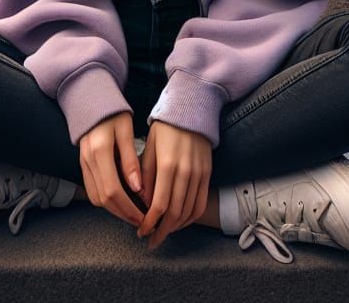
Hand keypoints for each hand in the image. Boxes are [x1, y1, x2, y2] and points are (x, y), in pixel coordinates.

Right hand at [78, 112, 145, 228]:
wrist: (91, 99)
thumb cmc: (113, 112)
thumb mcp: (126, 130)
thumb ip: (131, 159)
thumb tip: (137, 188)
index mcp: (100, 150)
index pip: (112, 190)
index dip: (128, 208)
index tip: (143, 216)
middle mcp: (88, 159)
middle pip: (103, 199)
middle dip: (122, 214)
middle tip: (140, 220)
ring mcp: (82, 163)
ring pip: (95, 197)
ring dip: (114, 209)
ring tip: (133, 212)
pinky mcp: (82, 164)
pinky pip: (91, 189)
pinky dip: (105, 200)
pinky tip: (120, 200)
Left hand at [137, 120, 211, 250]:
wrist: (192, 109)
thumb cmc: (165, 127)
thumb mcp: (149, 145)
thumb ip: (145, 174)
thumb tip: (142, 201)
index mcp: (167, 164)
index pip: (159, 204)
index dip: (150, 222)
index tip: (141, 231)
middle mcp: (185, 172)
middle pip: (175, 212)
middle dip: (161, 231)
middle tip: (151, 240)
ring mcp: (199, 174)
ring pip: (189, 211)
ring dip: (175, 227)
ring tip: (163, 233)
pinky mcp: (207, 174)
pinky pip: (200, 203)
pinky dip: (190, 217)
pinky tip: (180, 222)